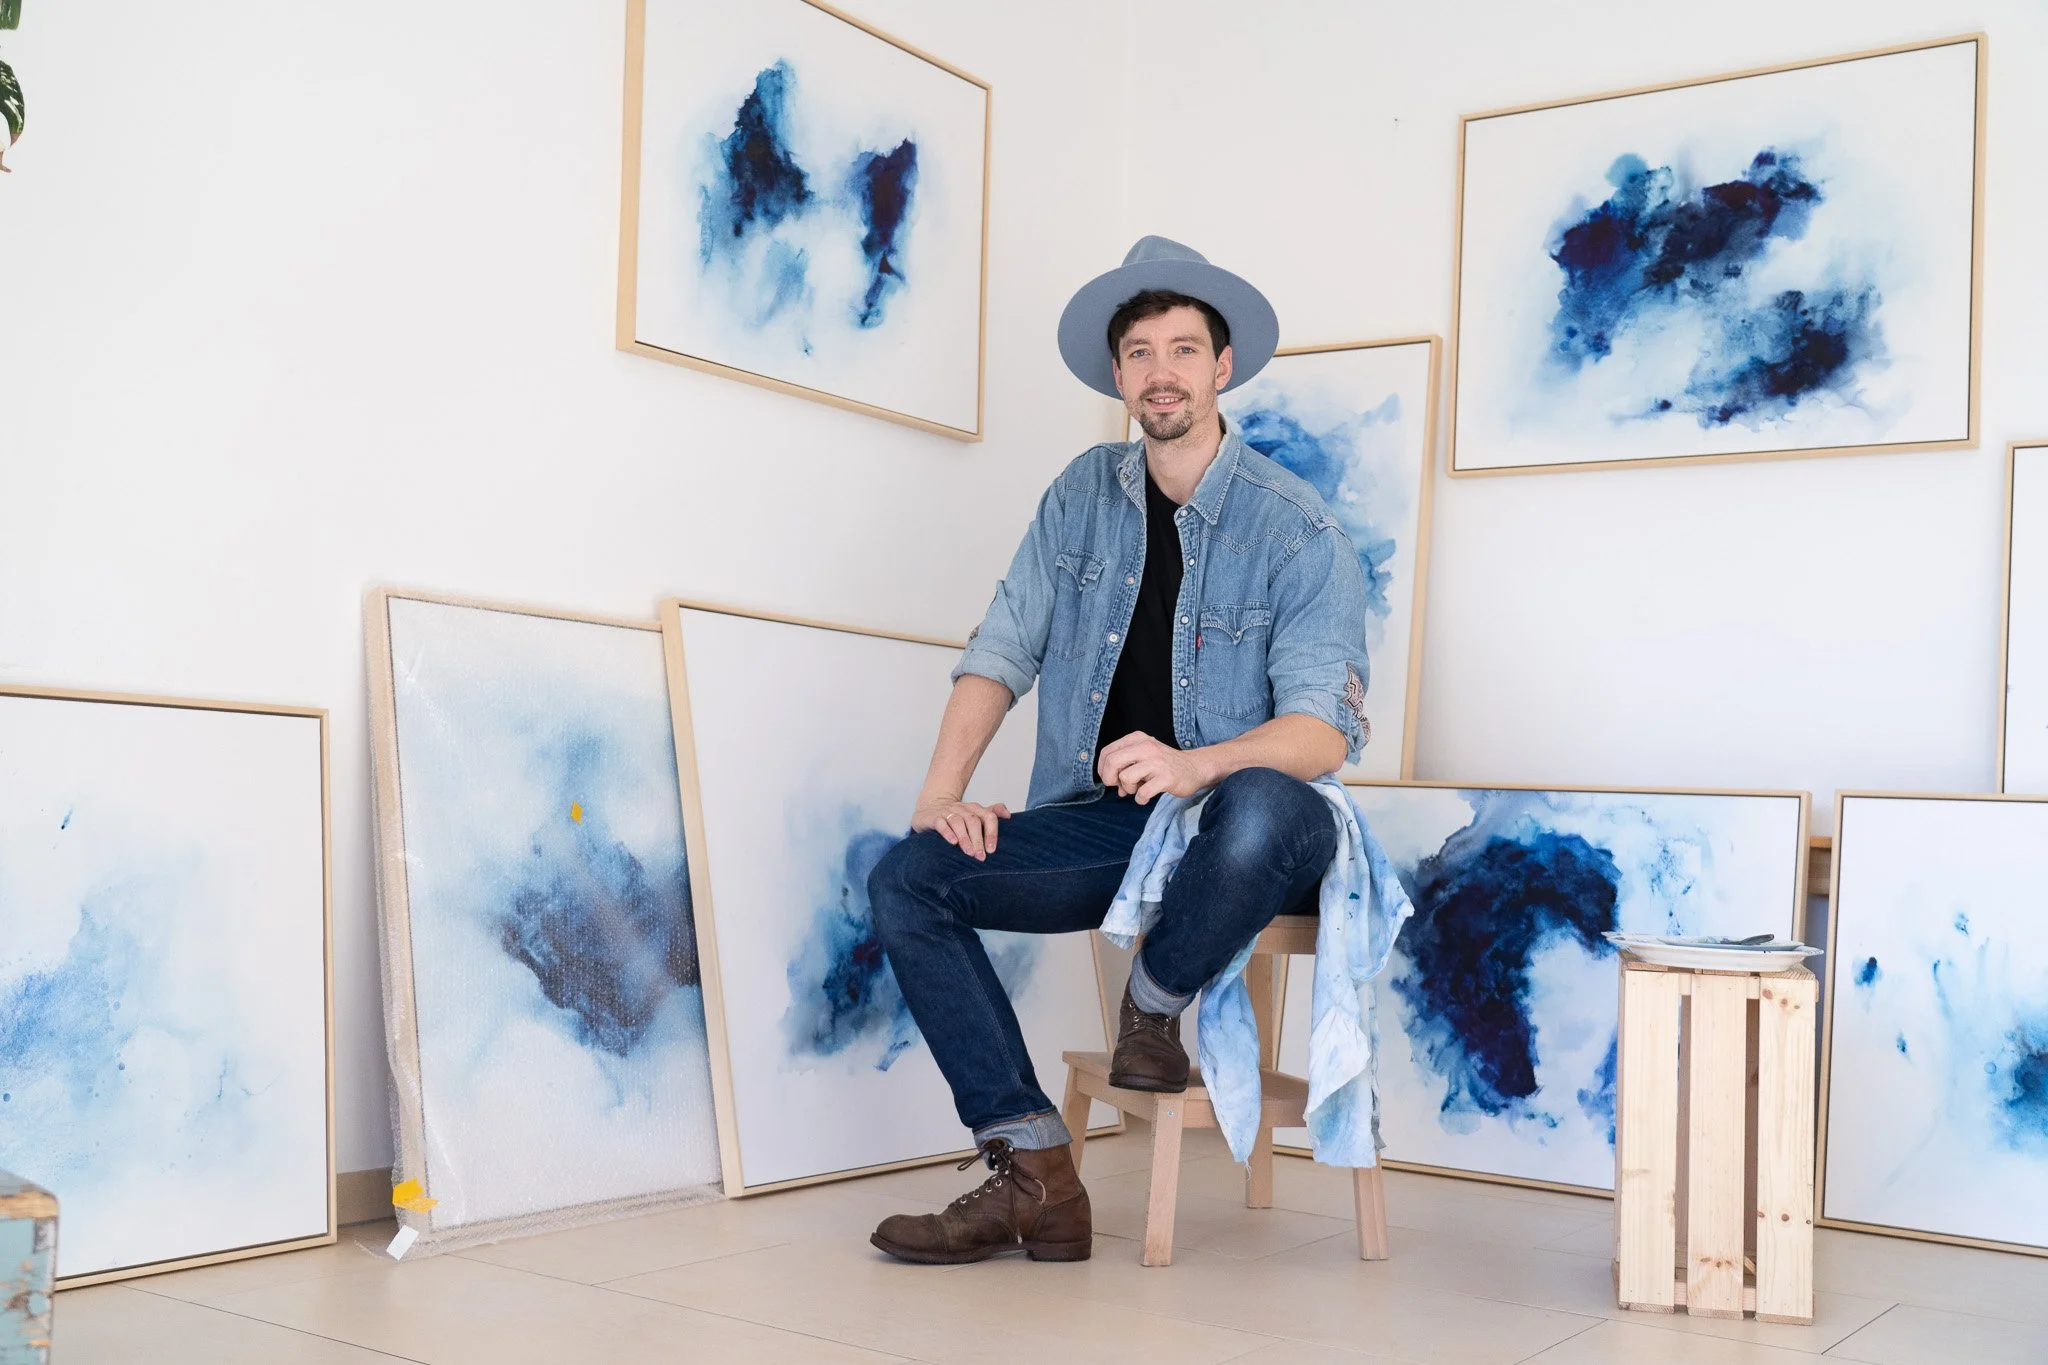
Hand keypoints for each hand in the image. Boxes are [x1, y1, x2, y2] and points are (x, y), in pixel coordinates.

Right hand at [911, 795, 1011, 860]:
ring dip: (965, 838)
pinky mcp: (934, 817)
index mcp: (975, 809)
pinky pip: (941, 823)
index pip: (988, 817)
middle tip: (981, 856)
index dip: (991, 833)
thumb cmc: (957, 816)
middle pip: (973, 821)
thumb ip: (992, 813)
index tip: (991, 850)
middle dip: (978, 840)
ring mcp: (948, 812)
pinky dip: (948, 832)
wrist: (930, 807)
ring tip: (969, 852)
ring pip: (958, 822)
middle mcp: (962, 809)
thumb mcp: (975, 814)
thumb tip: (1008, 815)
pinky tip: (952, 842)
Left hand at [1096, 732, 1211, 803]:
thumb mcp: (1142, 756)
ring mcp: (1157, 762)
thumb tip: (1113, 785)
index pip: (1107, 752)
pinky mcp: (1166, 778)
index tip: (1111, 779)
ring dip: (1128, 789)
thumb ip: (1124, 766)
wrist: (1194, 768)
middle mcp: (1146, 747)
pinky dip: (1141, 799)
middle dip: (1110, 779)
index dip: (1103, 769)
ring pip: (1125, 777)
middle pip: (1112, 762)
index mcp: (1138, 739)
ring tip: (1139, 788)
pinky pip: (1142, 792)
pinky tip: (1146, 796)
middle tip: (1120, 787)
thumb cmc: (1163, 764)